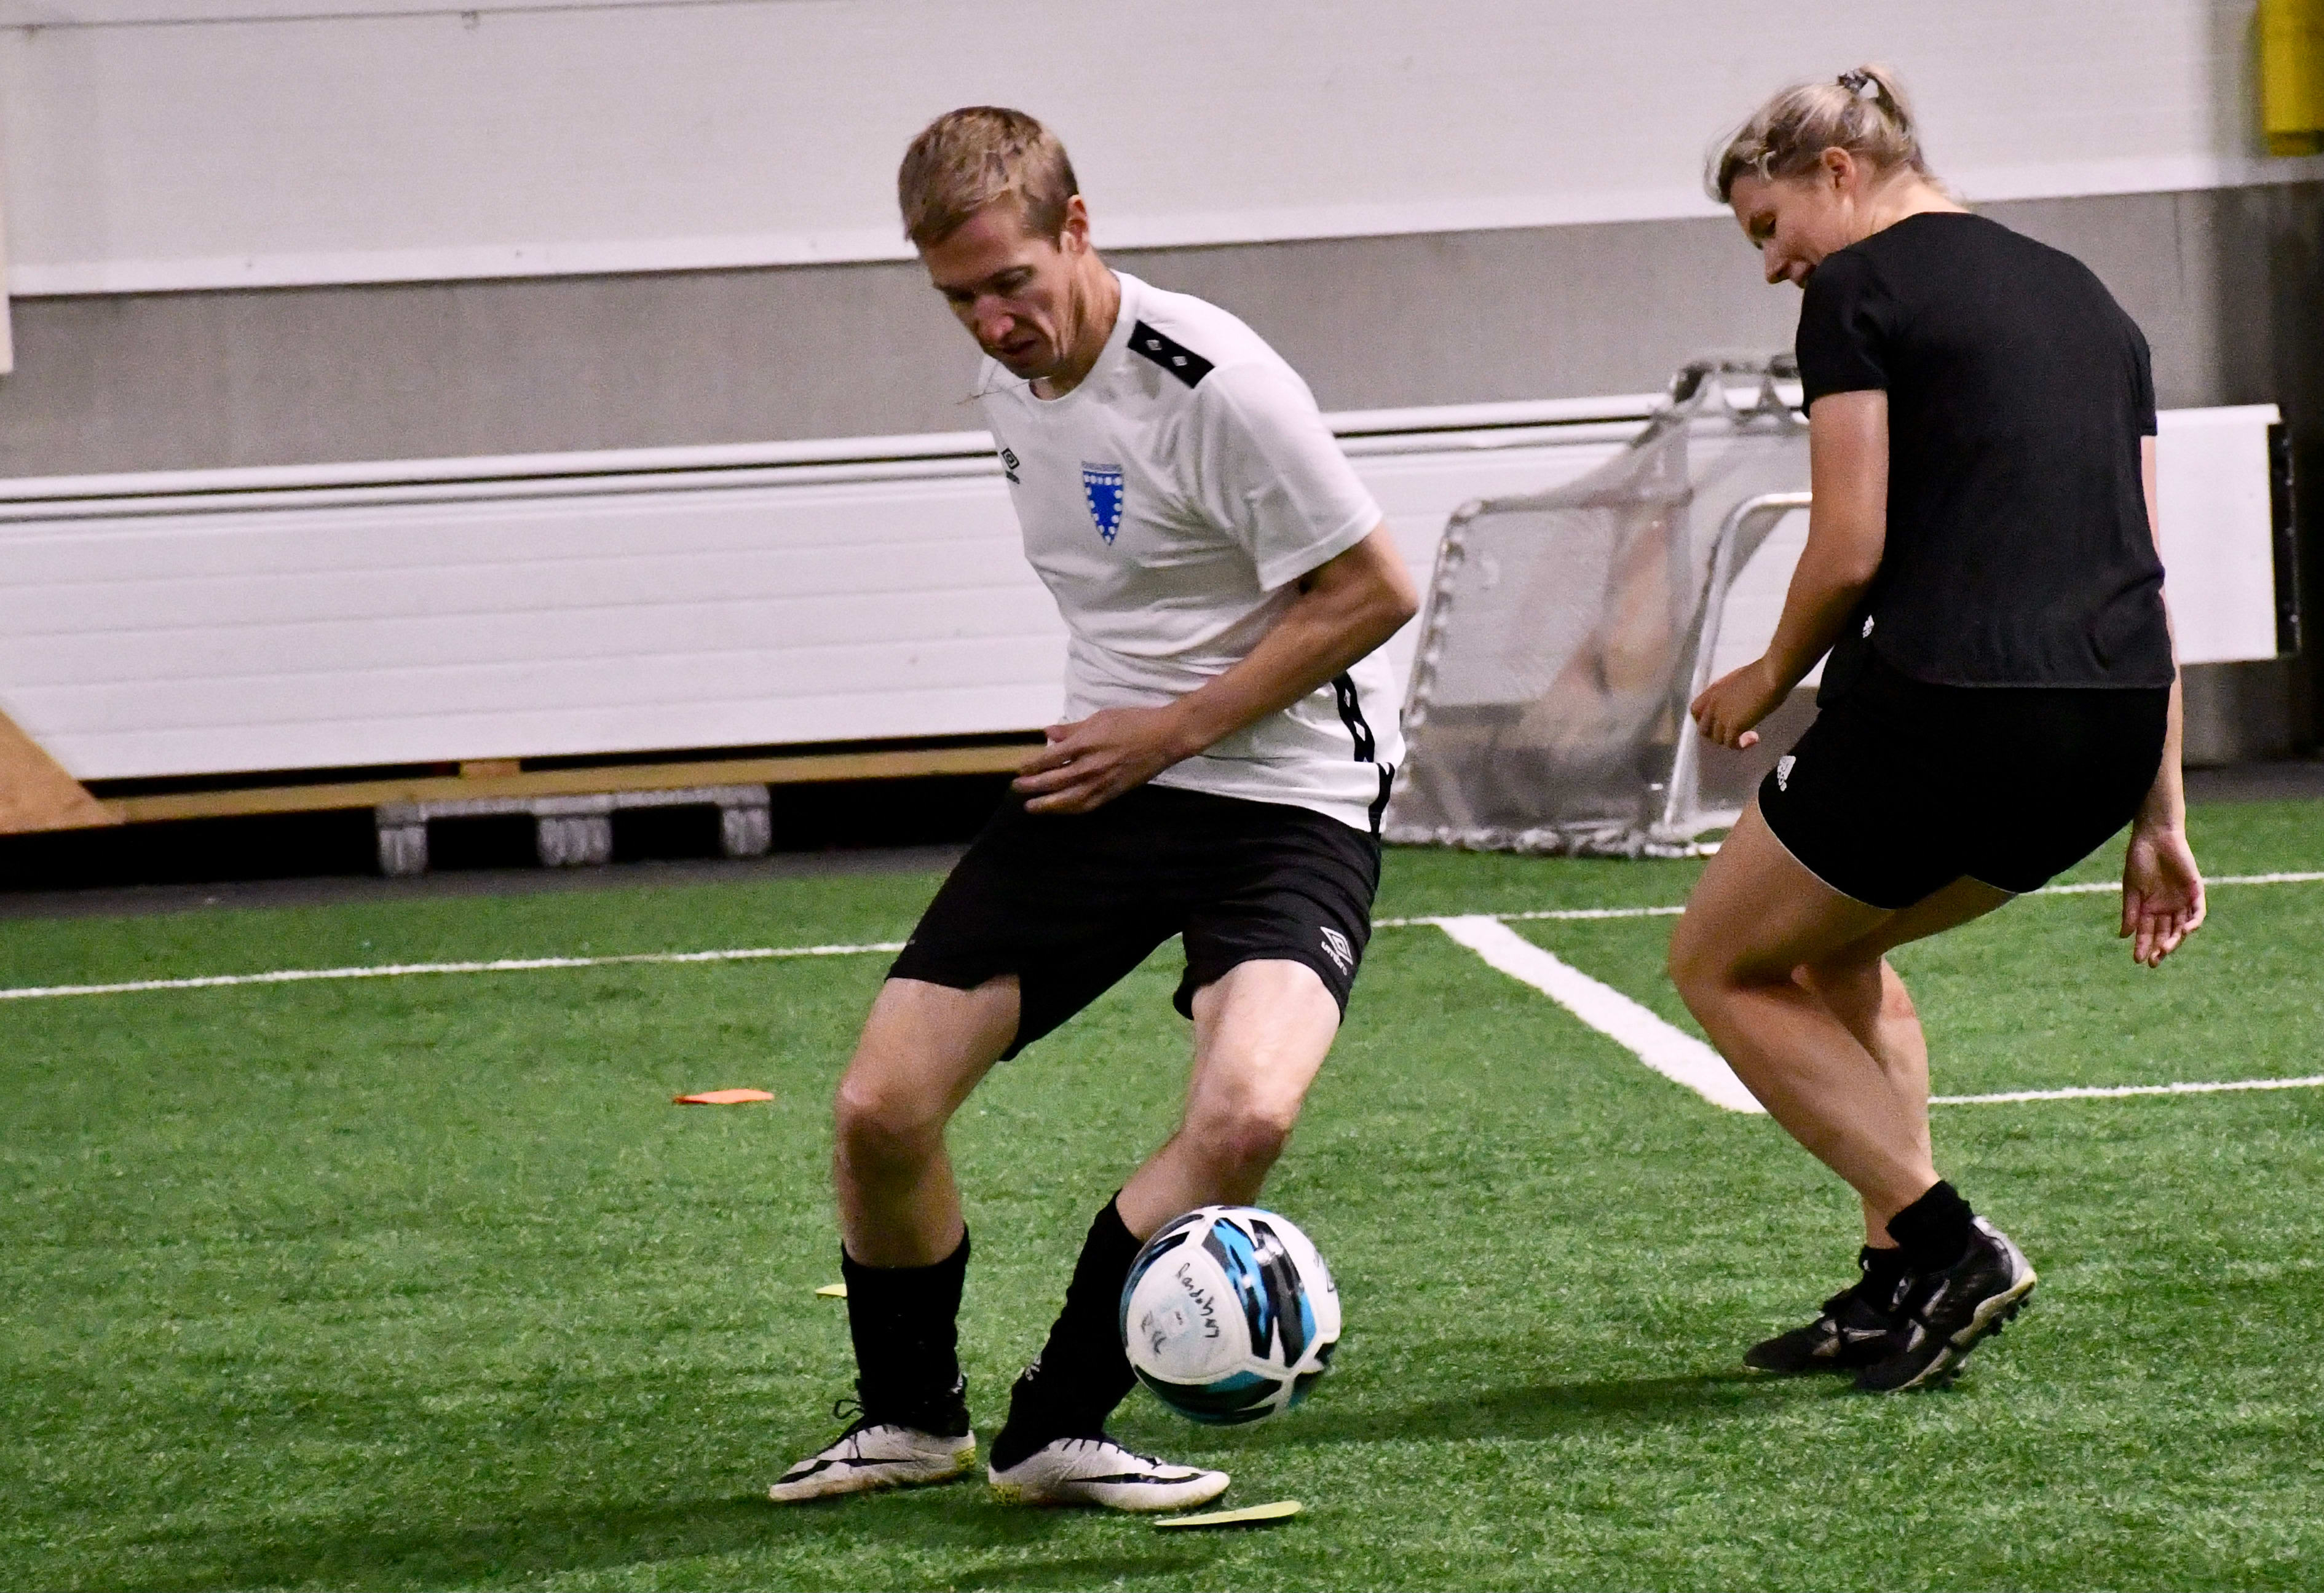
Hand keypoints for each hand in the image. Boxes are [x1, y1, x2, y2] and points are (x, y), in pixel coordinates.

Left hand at [1011, 706, 1192, 813]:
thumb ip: (1072, 728)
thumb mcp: (1100, 717)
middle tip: (1017, 789)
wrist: (1165, 736)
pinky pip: (1087, 805)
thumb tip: (1048, 732)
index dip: (1032, 766)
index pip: (1049, 759)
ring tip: (1032, 807)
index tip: (1020, 770)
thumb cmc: (1133, 721)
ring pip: (1068, 799)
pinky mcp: (1114, 792)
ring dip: (1047, 805)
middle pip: (1053, 781)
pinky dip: (1070, 809)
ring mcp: (1102, 782)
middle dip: (1032, 787)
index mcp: (1085, 743)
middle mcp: (1090, 766)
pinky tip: (1061, 811)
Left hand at [1690, 657, 1787, 749]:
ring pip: (1718, 739)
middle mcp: (1713, 704)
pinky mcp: (1734, 725)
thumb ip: (1730, 693)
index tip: (1717, 723)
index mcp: (1713, 691)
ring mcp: (1722, 715)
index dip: (1704, 720)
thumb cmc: (1762, 672)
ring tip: (1747, 736)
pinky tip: (1754, 739)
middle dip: (1717, 734)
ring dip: (1731, 740)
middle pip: (1704, 730)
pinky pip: (1731, 743)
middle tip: (1733, 733)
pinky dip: (1741, 745)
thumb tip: (1735, 701)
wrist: (1770, 675)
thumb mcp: (1737, 680)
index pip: (1695, 711)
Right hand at [2120, 822, 2204, 966]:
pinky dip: (2193, 923)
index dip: (2142, 946)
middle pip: (2165, 934)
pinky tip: (2184, 931)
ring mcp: (2182, 901)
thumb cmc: (2140, 860)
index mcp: (2149, 908)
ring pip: (2181, 928)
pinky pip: (2197, 913)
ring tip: (2165, 949)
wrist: (2156, 838)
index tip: (2137, 960)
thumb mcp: (2132, 889)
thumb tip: (2124, 936)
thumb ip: (2130, 912)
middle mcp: (2166, 908)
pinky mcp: (2195, 892)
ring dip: (2174, 940)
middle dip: (2160, 948)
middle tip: (2154, 960)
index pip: (2147, 932)